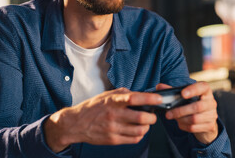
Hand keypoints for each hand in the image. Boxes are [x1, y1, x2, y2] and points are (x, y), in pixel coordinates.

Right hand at [44, 88, 162, 152]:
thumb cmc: (92, 108)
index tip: (159, 99)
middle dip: (152, 117)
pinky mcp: (113, 140)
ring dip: (147, 127)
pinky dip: (140, 135)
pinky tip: (137, 130)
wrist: (76, 124)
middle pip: (141, 118)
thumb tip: (139, 94)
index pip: (134, 98)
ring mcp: (113, 129)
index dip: (149, 98)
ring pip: (140, 130)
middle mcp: (113, 115)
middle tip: (152, 115)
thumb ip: (122, 93)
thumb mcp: (105, 95)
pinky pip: (134, 139)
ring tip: (145, 124)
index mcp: (112, 101)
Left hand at [156, 82, 217, 143]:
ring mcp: (212, 114)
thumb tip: (159, 86)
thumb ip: (172, 90)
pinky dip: (184, 126)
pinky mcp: (210, 126)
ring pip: (194, 119)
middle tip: (167, 114)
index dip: (193, 90)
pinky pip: (194, 127)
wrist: (204, 119)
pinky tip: (180, 123)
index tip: (182, 94)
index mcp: (205, 90)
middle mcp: (211, 102)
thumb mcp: (184, 96)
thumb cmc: (191, 103)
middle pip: (197, 107)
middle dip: (180, 111)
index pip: (202, 87)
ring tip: (173, 118)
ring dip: (181, 119)